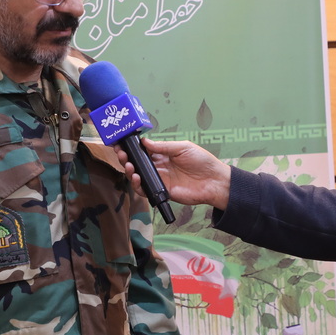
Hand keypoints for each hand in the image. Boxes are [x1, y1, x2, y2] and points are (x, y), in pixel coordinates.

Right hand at [115, 139, 231, 209]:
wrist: (214, 181)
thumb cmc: (202, 162)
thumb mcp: (183, 147)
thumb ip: (163, 146)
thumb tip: (145, 142)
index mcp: (163, 154)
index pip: (143, 151)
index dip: (131, 148)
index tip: (121, 143)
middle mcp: (159, 167)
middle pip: (137, 163)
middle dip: (126, 158)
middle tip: (120, 153)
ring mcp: (159, 180)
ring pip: (138, 176)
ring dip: (129, 171)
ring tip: (127, 165)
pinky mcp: (162, 191)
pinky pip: (145, 190)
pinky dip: (138, 185)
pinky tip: (136, 178)